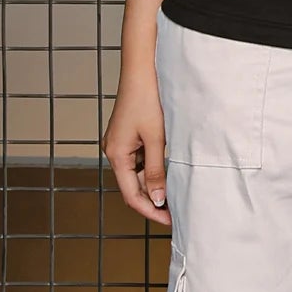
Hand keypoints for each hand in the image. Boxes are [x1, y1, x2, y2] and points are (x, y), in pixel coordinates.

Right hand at [102, 65, 170, 228]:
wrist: (143, 70)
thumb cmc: (148, 99)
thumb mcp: (156, 139)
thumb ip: (156, 172)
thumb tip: (157, 200)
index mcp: (116, 154)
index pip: (131, 195)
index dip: (151, 211)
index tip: (170, 221)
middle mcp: (114, 151)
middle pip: (133, 186)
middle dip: (154, 200)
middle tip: (177, 212)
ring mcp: (120, 143)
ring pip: (138, 174)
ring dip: (155, 184)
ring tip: (177, 194)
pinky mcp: (128, 136)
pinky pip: (140, 160)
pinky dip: (154, 169)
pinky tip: (169, 172)